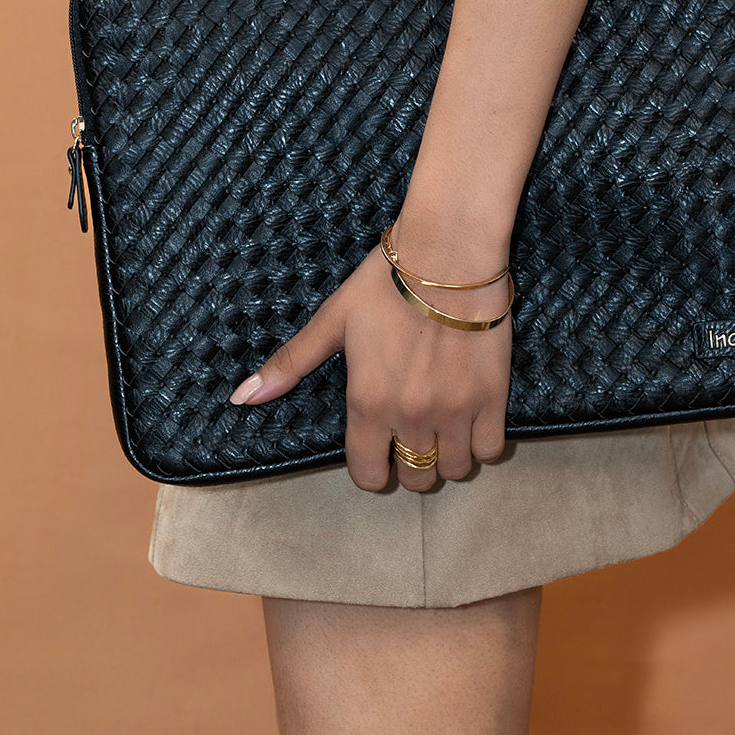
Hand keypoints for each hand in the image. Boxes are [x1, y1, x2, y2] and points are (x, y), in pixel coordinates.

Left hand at [227, 231, 511, 491]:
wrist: (448, 255)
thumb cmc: (386, 283)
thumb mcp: (333, 321)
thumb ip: (291, 364)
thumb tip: (241, 398)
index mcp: (368, 403)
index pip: (369, 474)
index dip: (372, 471)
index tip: (378, 455)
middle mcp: (411, 416)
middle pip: (417, 479)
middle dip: (411, 466)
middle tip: (413, 438)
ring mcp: (455, 410)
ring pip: (455, 469)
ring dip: (447, 456)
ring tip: (444, 429)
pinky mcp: (493, 398)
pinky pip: (491, 449)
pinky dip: (482, 443)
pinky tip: (471, 419)